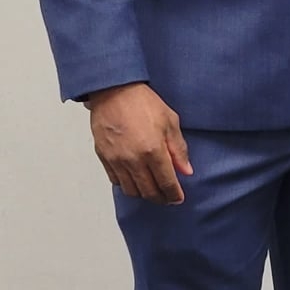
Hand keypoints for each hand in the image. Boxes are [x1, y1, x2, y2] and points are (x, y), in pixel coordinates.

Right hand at [85, 83, 192, 203]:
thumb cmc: (142, 102)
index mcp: (153, 150)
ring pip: (131, 190)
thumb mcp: (170, 121)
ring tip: (152, 188)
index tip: (178, 198)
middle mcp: (133, 159)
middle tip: (167, 197)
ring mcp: (116, 160)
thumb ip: (179, 149)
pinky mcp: (104, 157)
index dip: (174, 195)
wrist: (113, 91)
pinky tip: (135, 179)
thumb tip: (186, 170)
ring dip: (144, 193)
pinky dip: (127, 184)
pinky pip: (116, 181)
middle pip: (149, 192)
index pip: (166, 183)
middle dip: (161, 198)